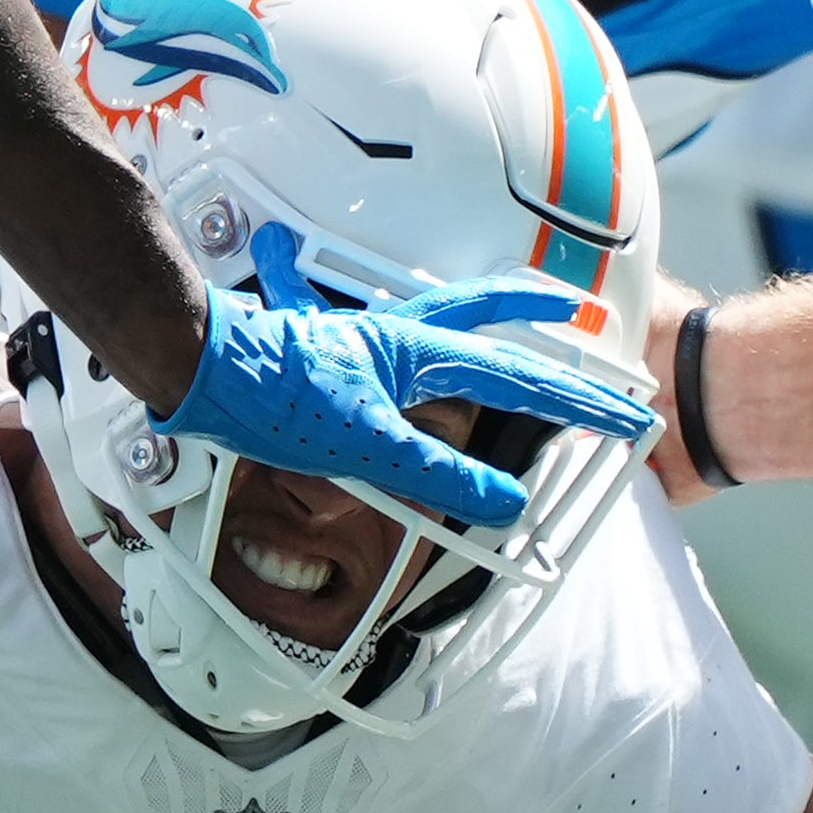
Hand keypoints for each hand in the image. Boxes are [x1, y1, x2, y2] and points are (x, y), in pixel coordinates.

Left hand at [155, 221, 657, 531]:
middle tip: (575, 313)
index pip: (512, 376)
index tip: (620, 411)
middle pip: (481, 320)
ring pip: (436, 323)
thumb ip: (436, 471)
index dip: (571, 399)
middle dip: (532, 319)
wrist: (192, 362)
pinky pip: (384, 345)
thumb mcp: (365, 444)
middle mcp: (390, 337)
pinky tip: (407, 359)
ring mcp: (359, 344)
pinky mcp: (327, 359)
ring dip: (478, 323)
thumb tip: (504, 500)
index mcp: (411, 350)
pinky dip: (413, 348)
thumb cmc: (268, 393)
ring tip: (509, 322)